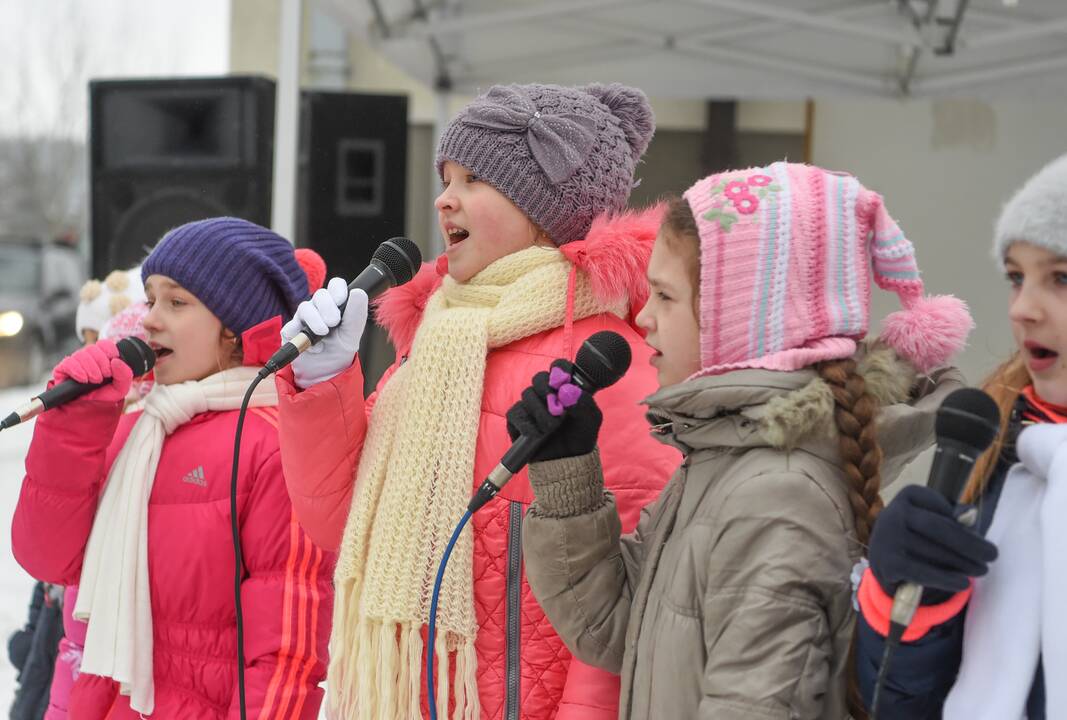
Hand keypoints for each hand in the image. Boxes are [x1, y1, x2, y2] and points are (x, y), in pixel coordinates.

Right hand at [51, 339, 132, 403]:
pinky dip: (76, 370)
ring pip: (81, 355)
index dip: (109, 350)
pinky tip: (83, 379)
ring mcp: (74, 364)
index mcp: (102, 360)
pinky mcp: (62, 371)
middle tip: (102, 377)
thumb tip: (116, 361)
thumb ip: (125, 375)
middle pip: (92, 348)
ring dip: (90, 368)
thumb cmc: (102, 400)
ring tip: (93, 381)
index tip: (112, 361)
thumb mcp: (120, 389)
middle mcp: (88, 360)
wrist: (87, 414)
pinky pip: (67, 363)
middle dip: (100, 362)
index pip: (104, 344)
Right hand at [281, 278, 367, 388]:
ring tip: (323, 335)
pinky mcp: (290, 332)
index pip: (336, 285)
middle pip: (320, 294)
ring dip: (315, 321)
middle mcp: (318, 308)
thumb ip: (356, 315)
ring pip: (304, 308)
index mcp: (336, 305)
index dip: (338, 290)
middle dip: (328, 308)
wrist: (326, 373)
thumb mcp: (352, 335)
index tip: (341, 301)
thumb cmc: (339, 350)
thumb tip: (358, 292)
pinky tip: (313, 348)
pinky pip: (290, 328)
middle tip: (334, 323)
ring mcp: (303, 319)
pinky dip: (302, 338)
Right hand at [505, 359, 602, 462]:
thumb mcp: (591, 419)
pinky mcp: (517, 420)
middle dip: (548, 390)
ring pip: (527, 394)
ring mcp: (530, 406)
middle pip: (539, 377)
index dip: (560, 369)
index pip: (558, 367)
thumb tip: (568, 391)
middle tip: (558, 408)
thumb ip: (584, 402)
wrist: (568, 462)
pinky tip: (538, 433)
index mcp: (564, 387)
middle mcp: (545, 393)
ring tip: (553, 427)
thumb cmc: (580, 436)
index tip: (563, 381)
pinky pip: (515, 413)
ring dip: (541, 411)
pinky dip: (527, 423)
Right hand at [869, 484, 997, 601]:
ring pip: (932, 552)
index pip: (943, 508)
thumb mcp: (936, 518)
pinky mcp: (887, 563)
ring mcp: (887, 538)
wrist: (887, 560)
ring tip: (981, 570)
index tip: (980, 536)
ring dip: (962, 563)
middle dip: (969, 543)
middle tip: (992, 556)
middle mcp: (893, 513)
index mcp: (909, 495)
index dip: (964, 525)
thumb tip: (971, 514)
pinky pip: (922, 572)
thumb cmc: (921, 534)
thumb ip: (955, 517)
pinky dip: (945, 579)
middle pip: (937, 528)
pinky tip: (963, 583)